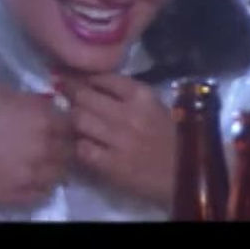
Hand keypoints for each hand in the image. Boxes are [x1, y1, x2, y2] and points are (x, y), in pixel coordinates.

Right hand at [0, 81, 70, 206]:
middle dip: (65, 143)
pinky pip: (43, 193)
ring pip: (61, 173)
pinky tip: (32, 176)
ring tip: (44, 160)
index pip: (73, 123)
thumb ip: (29, 99)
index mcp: (42, 118)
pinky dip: (42, 185)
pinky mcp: (16, 195)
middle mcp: (44, 147)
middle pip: (71, 149)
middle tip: (54, 141)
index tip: (59, 121)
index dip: (67, 121)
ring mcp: (31, 175)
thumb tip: (46, 103)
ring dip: (56, 165)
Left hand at [57, 73, 174, 207]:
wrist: (188, 173)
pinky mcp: (112, 165)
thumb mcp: (155, 106)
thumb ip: (128, 95)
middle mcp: (128, 113)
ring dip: (71, 118)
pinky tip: (83, 145)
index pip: (103, 77)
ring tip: (70, 118)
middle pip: (85, 96)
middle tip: (62, 91)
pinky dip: (79, 145)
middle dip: (70, 92)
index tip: (71, 75)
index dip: (83, 76)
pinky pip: (82, 149)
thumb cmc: (174, 137)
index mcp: (142, 95)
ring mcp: (118, 139)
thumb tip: (94, 85)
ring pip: (78, 120)